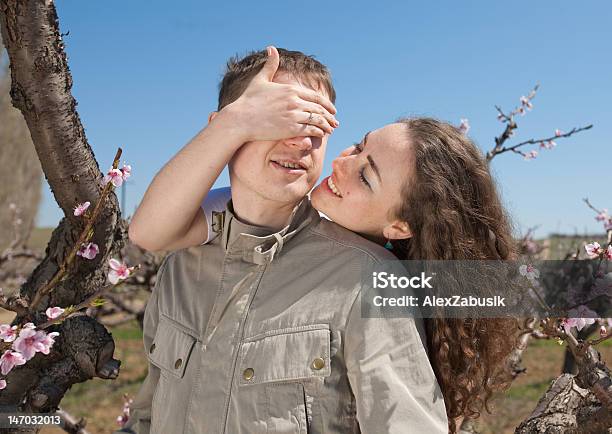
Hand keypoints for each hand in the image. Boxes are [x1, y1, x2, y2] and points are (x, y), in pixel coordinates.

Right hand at [221, 46, 338, 141]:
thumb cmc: (248, 100)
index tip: (332, 109)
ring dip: (326, 126)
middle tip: (335, 122)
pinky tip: (321, 135)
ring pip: (317, 120)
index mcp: (290, 89)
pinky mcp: (290, 128)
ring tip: (330, 130)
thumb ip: (270, 65)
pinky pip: (310, 130)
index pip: (315, 97)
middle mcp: (294, 101)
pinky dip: (318, 133)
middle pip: (319, 109)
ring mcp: (293, 115)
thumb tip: (271, 48)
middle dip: (329, 116)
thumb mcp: (260, 80)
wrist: (240, 119)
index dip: (326, 104)